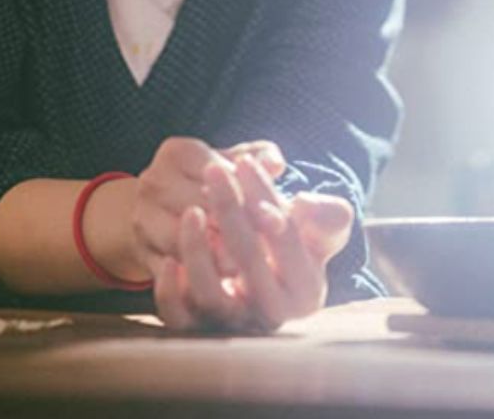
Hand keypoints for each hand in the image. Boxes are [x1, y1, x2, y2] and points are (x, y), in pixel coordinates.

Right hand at [131, 137, 284, 268]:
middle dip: (232, 229)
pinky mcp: (141, 251)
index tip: (277, 218)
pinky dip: (190, 277)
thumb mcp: (231, 165)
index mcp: (177, 152)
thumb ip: (258, 159)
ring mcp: (142, 217)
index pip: (215, 171)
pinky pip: (164, 268)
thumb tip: (276, 162)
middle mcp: (153, 181)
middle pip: (196, 205)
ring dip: (210, 255)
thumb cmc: (208, 185)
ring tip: (242, 268)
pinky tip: (217, 283)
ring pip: (177, 239)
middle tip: (266, 251)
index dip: (247, 194)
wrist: (162, 212)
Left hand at [152, 155, 353, 333]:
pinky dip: (170, 292)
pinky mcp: (197, 329)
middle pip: (249, 264)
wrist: (252, 275)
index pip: (287, 241)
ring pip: (211, 297)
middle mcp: (270, 315)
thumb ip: (326, 215)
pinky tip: (167, 260)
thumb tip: (304, 204)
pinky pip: (179, 319)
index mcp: (305, 292)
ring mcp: (232, 325)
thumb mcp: (318, 229)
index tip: (249, 164)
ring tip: (192, 211)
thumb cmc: (286, 244)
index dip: (267, 200)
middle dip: (232, 210)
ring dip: (198, 251)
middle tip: (216, 169)